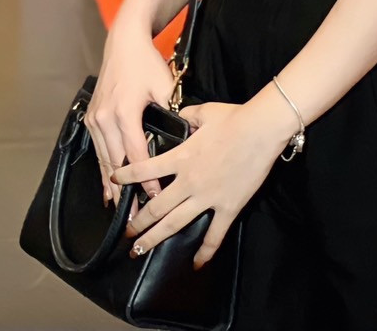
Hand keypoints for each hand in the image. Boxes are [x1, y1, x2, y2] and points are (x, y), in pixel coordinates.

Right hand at [85, 11, 174, 213]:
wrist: (124, 42)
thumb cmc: (146, 62)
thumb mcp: (164, 85)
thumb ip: (173, 112)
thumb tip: (185, 137)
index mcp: (125, 112)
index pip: (136, 155)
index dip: (146, 179)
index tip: (155, 198)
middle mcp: (105, 119)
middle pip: (116, 164)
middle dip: (125, 192)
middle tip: (135, 217)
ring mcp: (95, 119)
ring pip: (104, 160)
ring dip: (111, 186)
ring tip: (120, 210)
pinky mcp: (91, 117)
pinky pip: (97, 150)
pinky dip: (103, 169)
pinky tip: (107, 187)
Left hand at [112, 93, 295, 267]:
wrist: (261, 130)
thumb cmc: (233, 118)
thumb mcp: (204, 112)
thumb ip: (188, 115)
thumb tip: (181, 115)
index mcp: (181, 157)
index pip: (146, 169)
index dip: (127, 176)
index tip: (115, 181)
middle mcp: (189, 181)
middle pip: (156, 207)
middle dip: (138, 222)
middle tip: (127, 233)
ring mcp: (207, 197)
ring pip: (175, 223)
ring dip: (155, 238)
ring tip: (139, 250)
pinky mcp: (227, 207)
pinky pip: (214, 234)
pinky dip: (205, 251)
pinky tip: (196, 263)